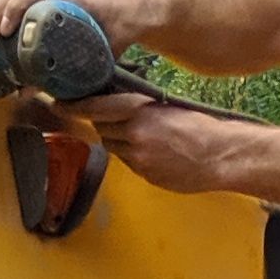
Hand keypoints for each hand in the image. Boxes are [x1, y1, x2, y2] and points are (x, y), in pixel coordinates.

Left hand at [75, 92, 257, 196]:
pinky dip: (132, 155)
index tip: (58, 102)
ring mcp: (139, 159)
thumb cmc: (200, 126)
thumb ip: (139, 107)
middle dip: (104, 122)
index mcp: (140, 112)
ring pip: (112, 147)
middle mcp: (135, 135)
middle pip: (102, 128)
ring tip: (137, 134)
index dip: (75, 106)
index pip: (96, 108)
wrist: (221, 156)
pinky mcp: (146, 175)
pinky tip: (151, 151)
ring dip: (117, 140)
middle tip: (112, 116)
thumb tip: (116, 103)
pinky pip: (128, 163)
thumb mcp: (166, 106)